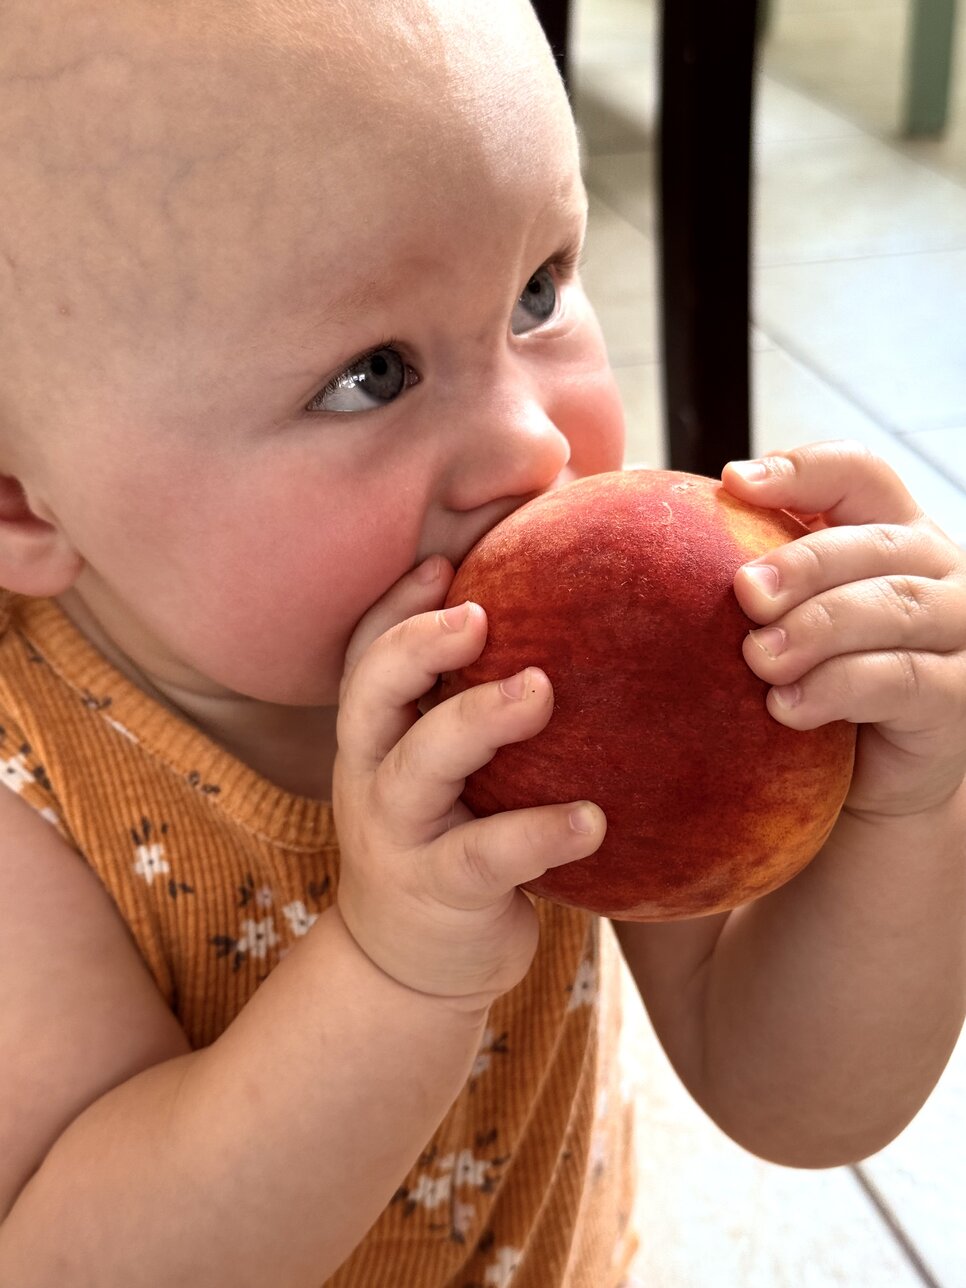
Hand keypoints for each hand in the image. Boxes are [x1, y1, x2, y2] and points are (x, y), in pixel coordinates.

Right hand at [332, 557, 605, 1006]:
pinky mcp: (439, 892)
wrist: (410, 964)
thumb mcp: (443, 772)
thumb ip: (474, 709)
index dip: (395, 607)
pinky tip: (593, 819)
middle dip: (415, 645)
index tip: (444, 564)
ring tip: (540, 690)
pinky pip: (486, 856)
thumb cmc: (449, 838)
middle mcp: (371, 777)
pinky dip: (539, 832)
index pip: (364, 656)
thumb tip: (563, 631)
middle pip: (368, 695)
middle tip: (481, 615)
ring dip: (474, 721)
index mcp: (375, 738)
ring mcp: (398, 836)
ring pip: (417, 768)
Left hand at [724, 441, 965, 817]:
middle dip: (802, 563)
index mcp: (890, 534)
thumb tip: (633, 482)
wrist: (871, 792)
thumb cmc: (814, 690)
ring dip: (817, 626)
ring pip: (891, 605)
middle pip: (872, 541)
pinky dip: (837, 687)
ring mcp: (956, 632)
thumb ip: (741, 568)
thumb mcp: (780, 619)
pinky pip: (900, 678)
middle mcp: (937, 571)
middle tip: (744, 594)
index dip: (802, 470)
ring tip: (759, 658)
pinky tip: (787, 707)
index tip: (734, 483)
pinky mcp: (957, 697)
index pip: (858, 473)